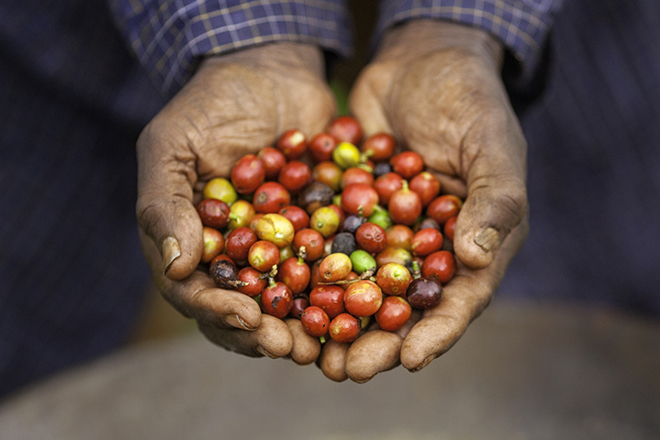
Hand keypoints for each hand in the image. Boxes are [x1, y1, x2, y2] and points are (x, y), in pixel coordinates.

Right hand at [137, 43, 334, 362]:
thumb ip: (164, 204)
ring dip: (305, 325)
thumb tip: (177, 268)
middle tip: (292, 349)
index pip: (196, 291)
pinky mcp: (316, 231)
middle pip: (244, 307)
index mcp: (192, 242)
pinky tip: (363, 303)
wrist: (271, 68)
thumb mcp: (172, 144)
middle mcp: (234, 254)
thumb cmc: (210, 102)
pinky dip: (343, 287)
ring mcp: (277, 245)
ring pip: (289, 299)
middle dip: (266, 332)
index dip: (219, 310)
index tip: (248, 318)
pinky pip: (328, 265)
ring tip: (326, 344)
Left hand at [319, 20, 528, 380]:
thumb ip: (494, 200)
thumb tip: (476, 259)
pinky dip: (309, 268)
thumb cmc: (472, 100)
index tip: (411, 362)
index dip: (437, 334)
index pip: (461, 300)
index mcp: (474, 242)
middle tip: (344, 370)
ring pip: (362, 285)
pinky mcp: (352, 211)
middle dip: (377, 340)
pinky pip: (331, 244)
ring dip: (337, 318)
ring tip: (309, 348)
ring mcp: (388, 231)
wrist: (423, 59)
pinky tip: (283, 290)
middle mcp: (429, 247)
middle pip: (405, 305)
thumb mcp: (493, 146)